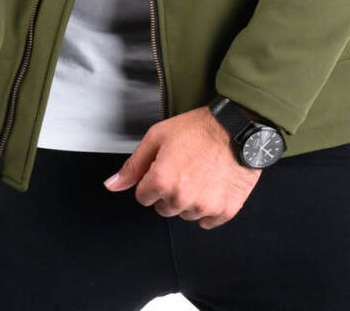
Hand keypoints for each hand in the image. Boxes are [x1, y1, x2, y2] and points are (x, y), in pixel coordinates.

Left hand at [102, 105, 262, 228]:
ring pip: (185, 215)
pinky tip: (212, 185)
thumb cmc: (198, 128)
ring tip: (200, 173)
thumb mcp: (158, 136)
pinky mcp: (224, 212)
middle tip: (184, 167)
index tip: (165, 167)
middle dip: (169, 191)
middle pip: (163, 208)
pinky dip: (208, 207)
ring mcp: (204, 207)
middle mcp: (181, 199)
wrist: (237, 127)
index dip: (152, 180)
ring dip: (189, 199)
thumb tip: (112, 185)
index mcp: (161, 181)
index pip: (143, 196)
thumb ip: (133, 165)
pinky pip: (207, 221)